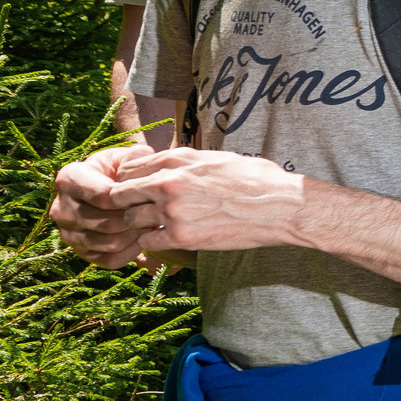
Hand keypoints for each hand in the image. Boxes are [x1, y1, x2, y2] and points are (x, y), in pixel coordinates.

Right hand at [51, 144, 157, 266]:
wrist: (112, 188)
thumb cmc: (122, 170)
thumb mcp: (127, 156)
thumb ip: (136, 157)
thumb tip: (141, 168)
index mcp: (68, 179)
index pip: (102, 196)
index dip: (129, 198)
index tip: (147, 195)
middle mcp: (60, 208)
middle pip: (106, 222)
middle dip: (136, 219)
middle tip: (155, 213)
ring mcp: (68, 233)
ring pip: (110, 242)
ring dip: (136, 235)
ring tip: (150, 223)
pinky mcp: (81, 252)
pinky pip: (110, 260)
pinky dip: (132, 251)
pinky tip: (142, 237)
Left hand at [105, 147, 304, 252]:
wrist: (281, 206)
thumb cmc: (257, 180)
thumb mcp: (216, 158)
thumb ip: (185, 162)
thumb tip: (169, 164)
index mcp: (176, 159)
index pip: (127, 169)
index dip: (128, 182)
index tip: (137, 191)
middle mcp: (168, 182)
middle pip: (119, 195)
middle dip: (125, 204)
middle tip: (139, 211)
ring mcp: (172, 210)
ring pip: (130, 220)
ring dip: (139, 225)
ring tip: (156, 226)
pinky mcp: (182, 236)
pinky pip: (147, 241)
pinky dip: (153, 242)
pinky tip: (167, 239)